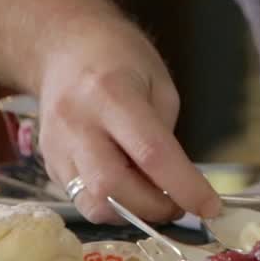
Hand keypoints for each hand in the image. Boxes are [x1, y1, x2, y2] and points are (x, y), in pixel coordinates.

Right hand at [38, 17, 219, 223]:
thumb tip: (176, 184)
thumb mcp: (159, 84)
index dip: (184, 187)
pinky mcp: (49, 163)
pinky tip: (128, 188)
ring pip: (93, 203)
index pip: (151, 154)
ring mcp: (57, 146)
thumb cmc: (119, 58)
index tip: (210, 207)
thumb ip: (166, 135)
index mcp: (112, 93)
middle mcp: (78, 123)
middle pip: (113, 187)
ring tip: (153, 198)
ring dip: (132, 213)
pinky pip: (82, 200)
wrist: (62, 47)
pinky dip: (112, 205)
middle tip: (179, 204)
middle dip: (155, 208)